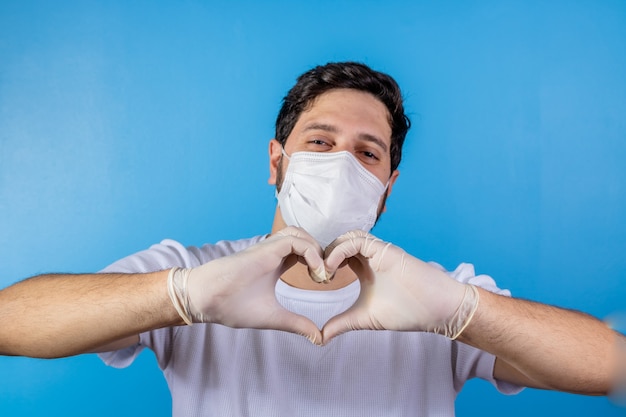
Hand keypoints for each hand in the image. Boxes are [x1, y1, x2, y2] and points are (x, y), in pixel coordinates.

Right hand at [168, 227, 324, 343]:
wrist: (207, 300)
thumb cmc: (232, 306)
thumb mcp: (274, 317)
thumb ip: (296, 323)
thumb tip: (319, 338)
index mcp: (276, 264)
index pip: (304, 252)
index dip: (319, 262)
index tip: (325, 282)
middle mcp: (274, 252)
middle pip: (305, 239)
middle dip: (321, 253)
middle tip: (327, 276)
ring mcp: (269, 248)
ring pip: (300, 234)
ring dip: (316, 249)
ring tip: (321, 273)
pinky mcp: (266, 248)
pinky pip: (295, 240)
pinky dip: (310, 252)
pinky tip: (315, 272)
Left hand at [321, 230, 478, 343]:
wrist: (436, 309)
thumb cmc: (406, 311)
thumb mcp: (365, 318)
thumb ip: (342, 323)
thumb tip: (321, 337)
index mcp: (365, 266)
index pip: (337, 254)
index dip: (323, 262)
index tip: (315, 280)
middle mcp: (370, 254)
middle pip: (339, 242)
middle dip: (323, 254)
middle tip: (315, 275)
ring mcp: (378, 251)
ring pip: (347, 237)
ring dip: (331, 251)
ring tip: (323, 273)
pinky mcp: (385, 250)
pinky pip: (356, 240)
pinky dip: (340, 251)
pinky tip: (332, 269)